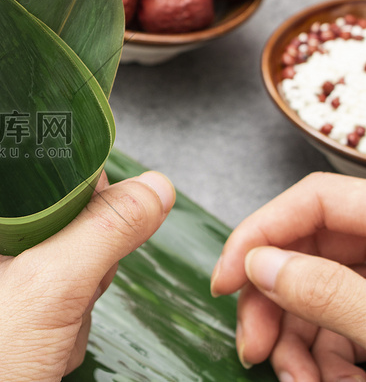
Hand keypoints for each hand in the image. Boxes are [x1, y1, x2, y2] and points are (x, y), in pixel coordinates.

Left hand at [0, 170, 173, 381]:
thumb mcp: (47, 292)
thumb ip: (105, 232)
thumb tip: (154, 188)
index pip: (1, 156)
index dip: (53, 168)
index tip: (90, 191)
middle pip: (32, 200)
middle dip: (70, 241)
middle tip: (71, 275)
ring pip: (46, 242)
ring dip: (70, 280)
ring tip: (56, 317)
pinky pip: (42, 278)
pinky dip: (61, 305)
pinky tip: (50, 335)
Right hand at [211, 172, 365, 381]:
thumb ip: (330, 291)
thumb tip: (260, 266)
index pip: (314, 198)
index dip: (260, 232)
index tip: (226, 278)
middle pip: (305, 252)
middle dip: (271, 305)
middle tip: (252, 344)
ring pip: (314, 294)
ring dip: (291, 342)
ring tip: (295, 378)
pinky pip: (336, 323)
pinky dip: (319, 357)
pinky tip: (319, 380)